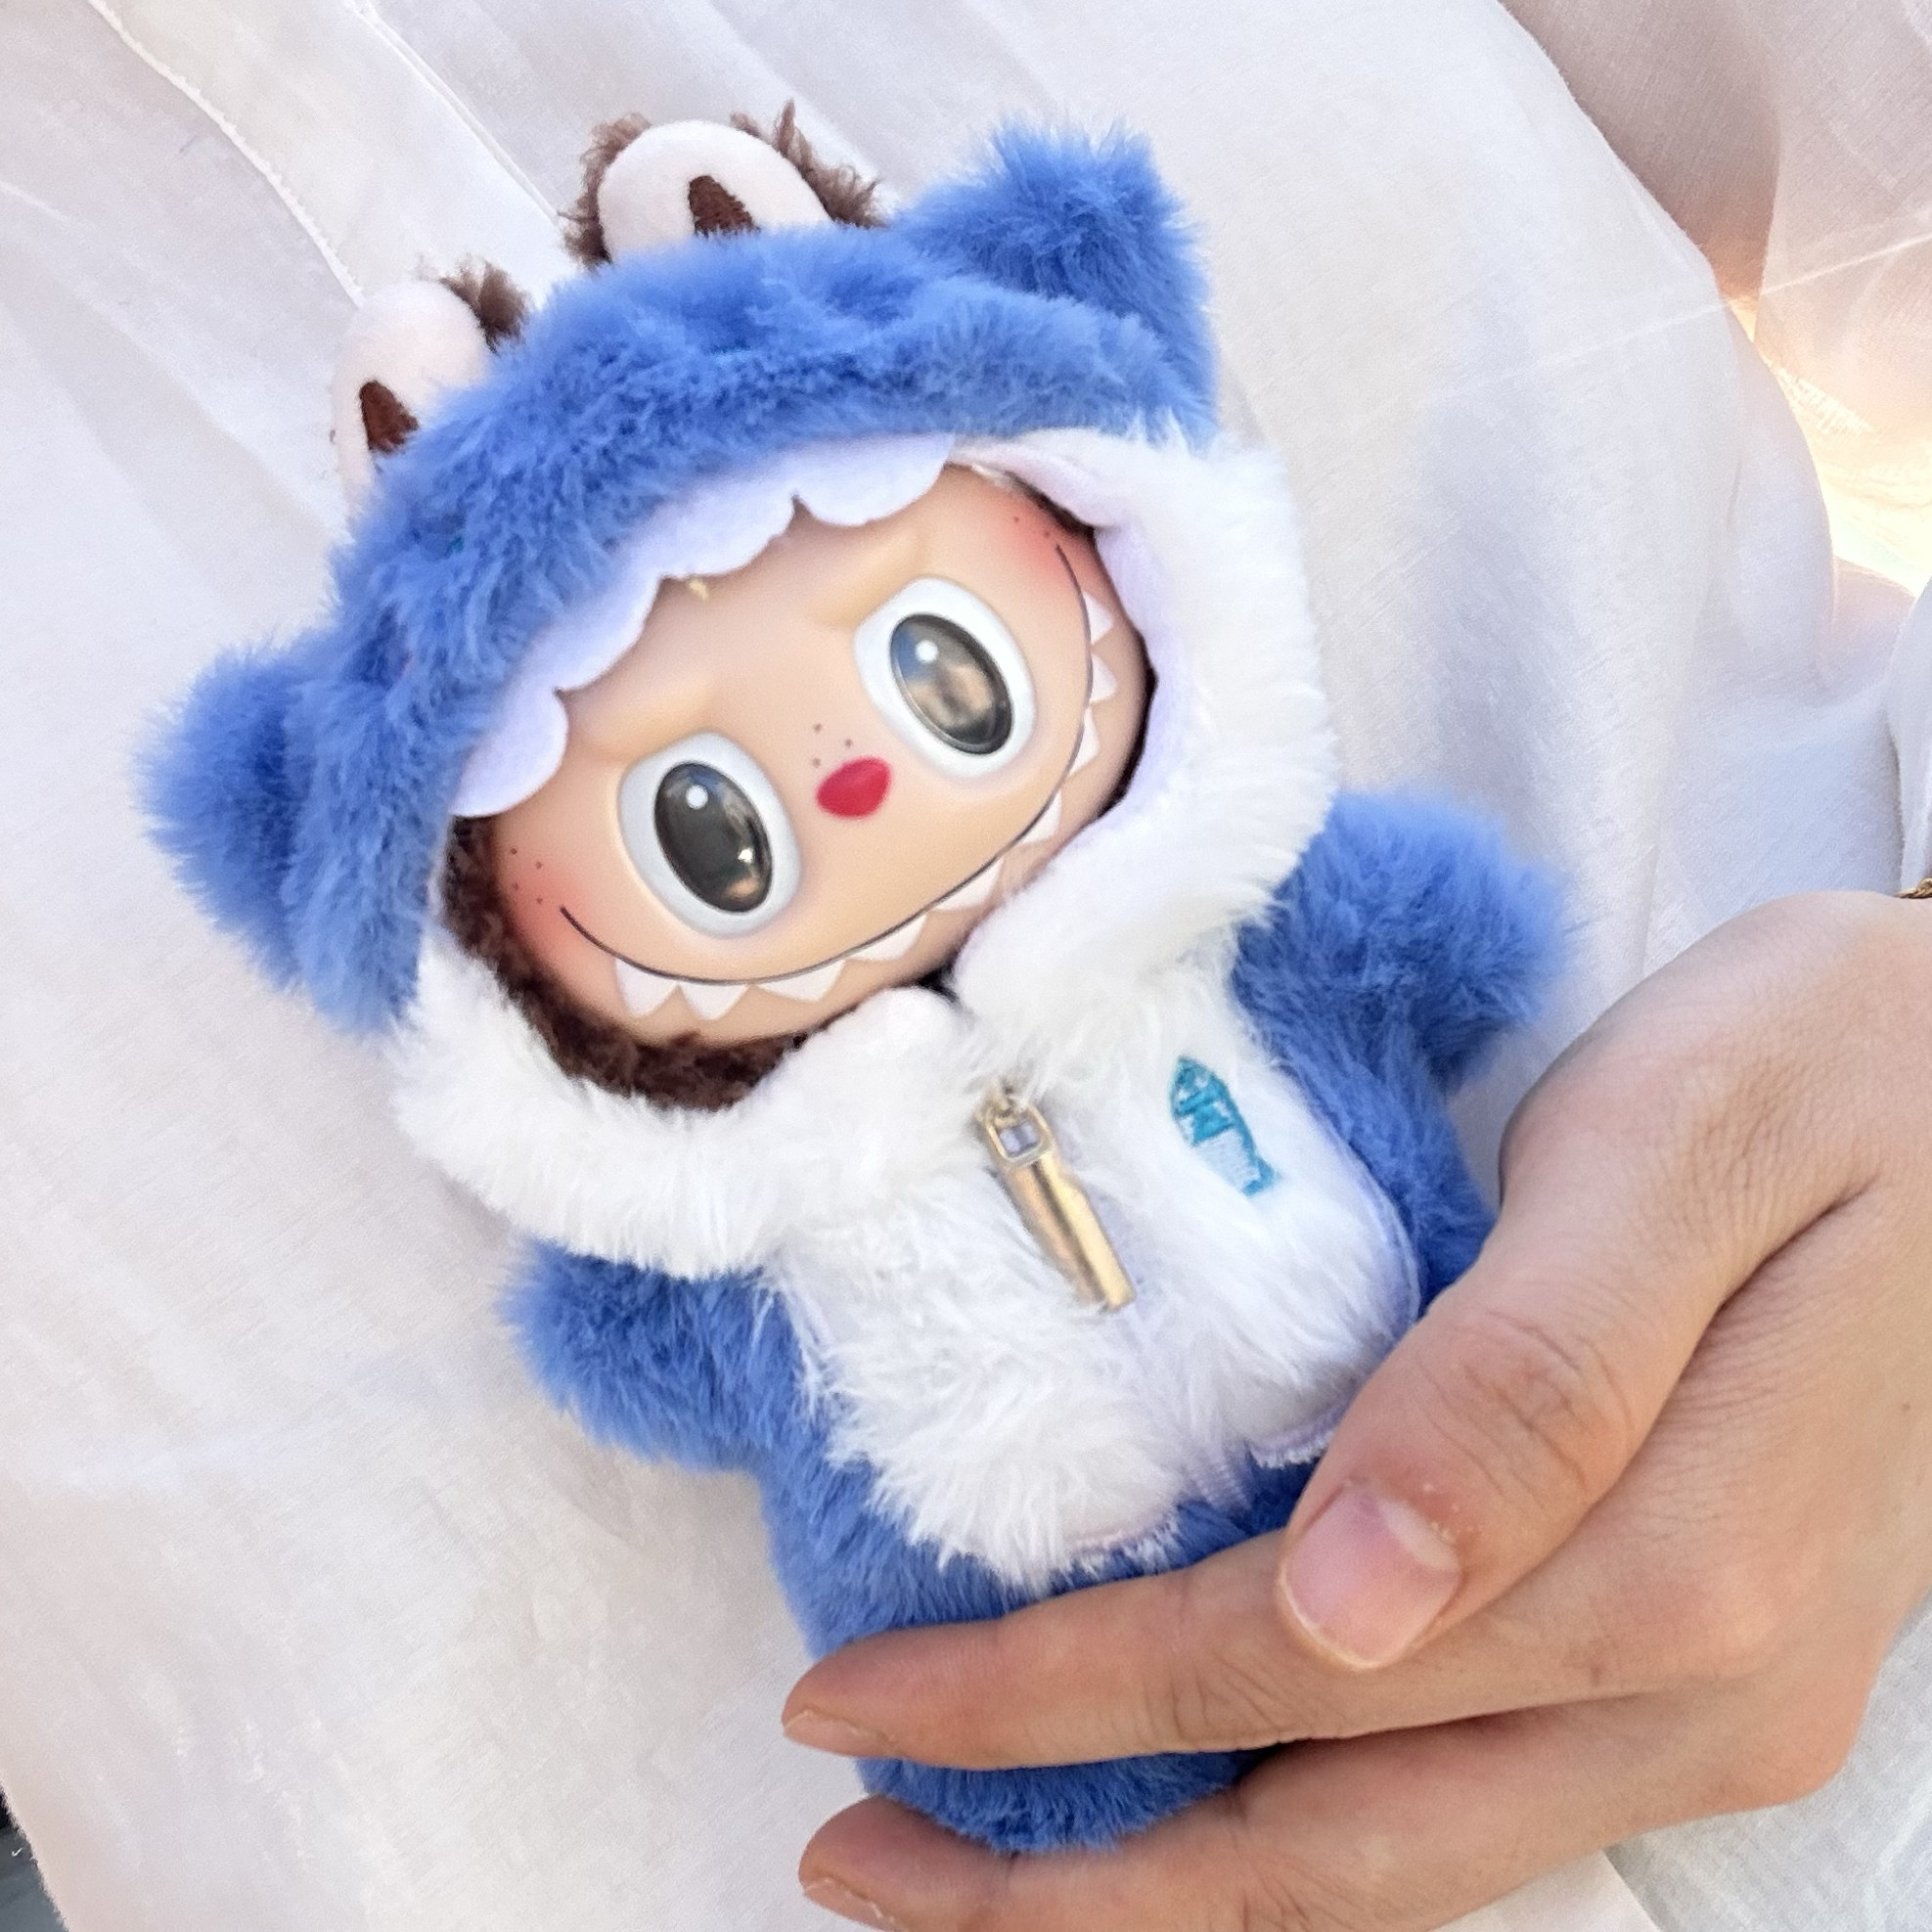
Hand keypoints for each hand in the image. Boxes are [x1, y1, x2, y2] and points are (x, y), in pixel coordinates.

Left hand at [781, 890, 1931, 1930]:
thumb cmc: (1843, 1070)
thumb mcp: (1684, 1154)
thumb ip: (1529, 1379)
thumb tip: (1348, 1607)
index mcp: (1678, 1563)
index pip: (1281, 1676)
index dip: (1057, 1704)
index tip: (867, 1698)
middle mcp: (1704, 1689)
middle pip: (1328, 1846)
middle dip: (1072, 1871)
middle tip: (863, 1846)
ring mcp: (1722, 1705)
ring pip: (1397, 1865)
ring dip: (1173, 1885)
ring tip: (976, 1869)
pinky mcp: (1713, 1672)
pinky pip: (1465, 1808)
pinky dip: (1294, 1830)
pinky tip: (1187, 1792)